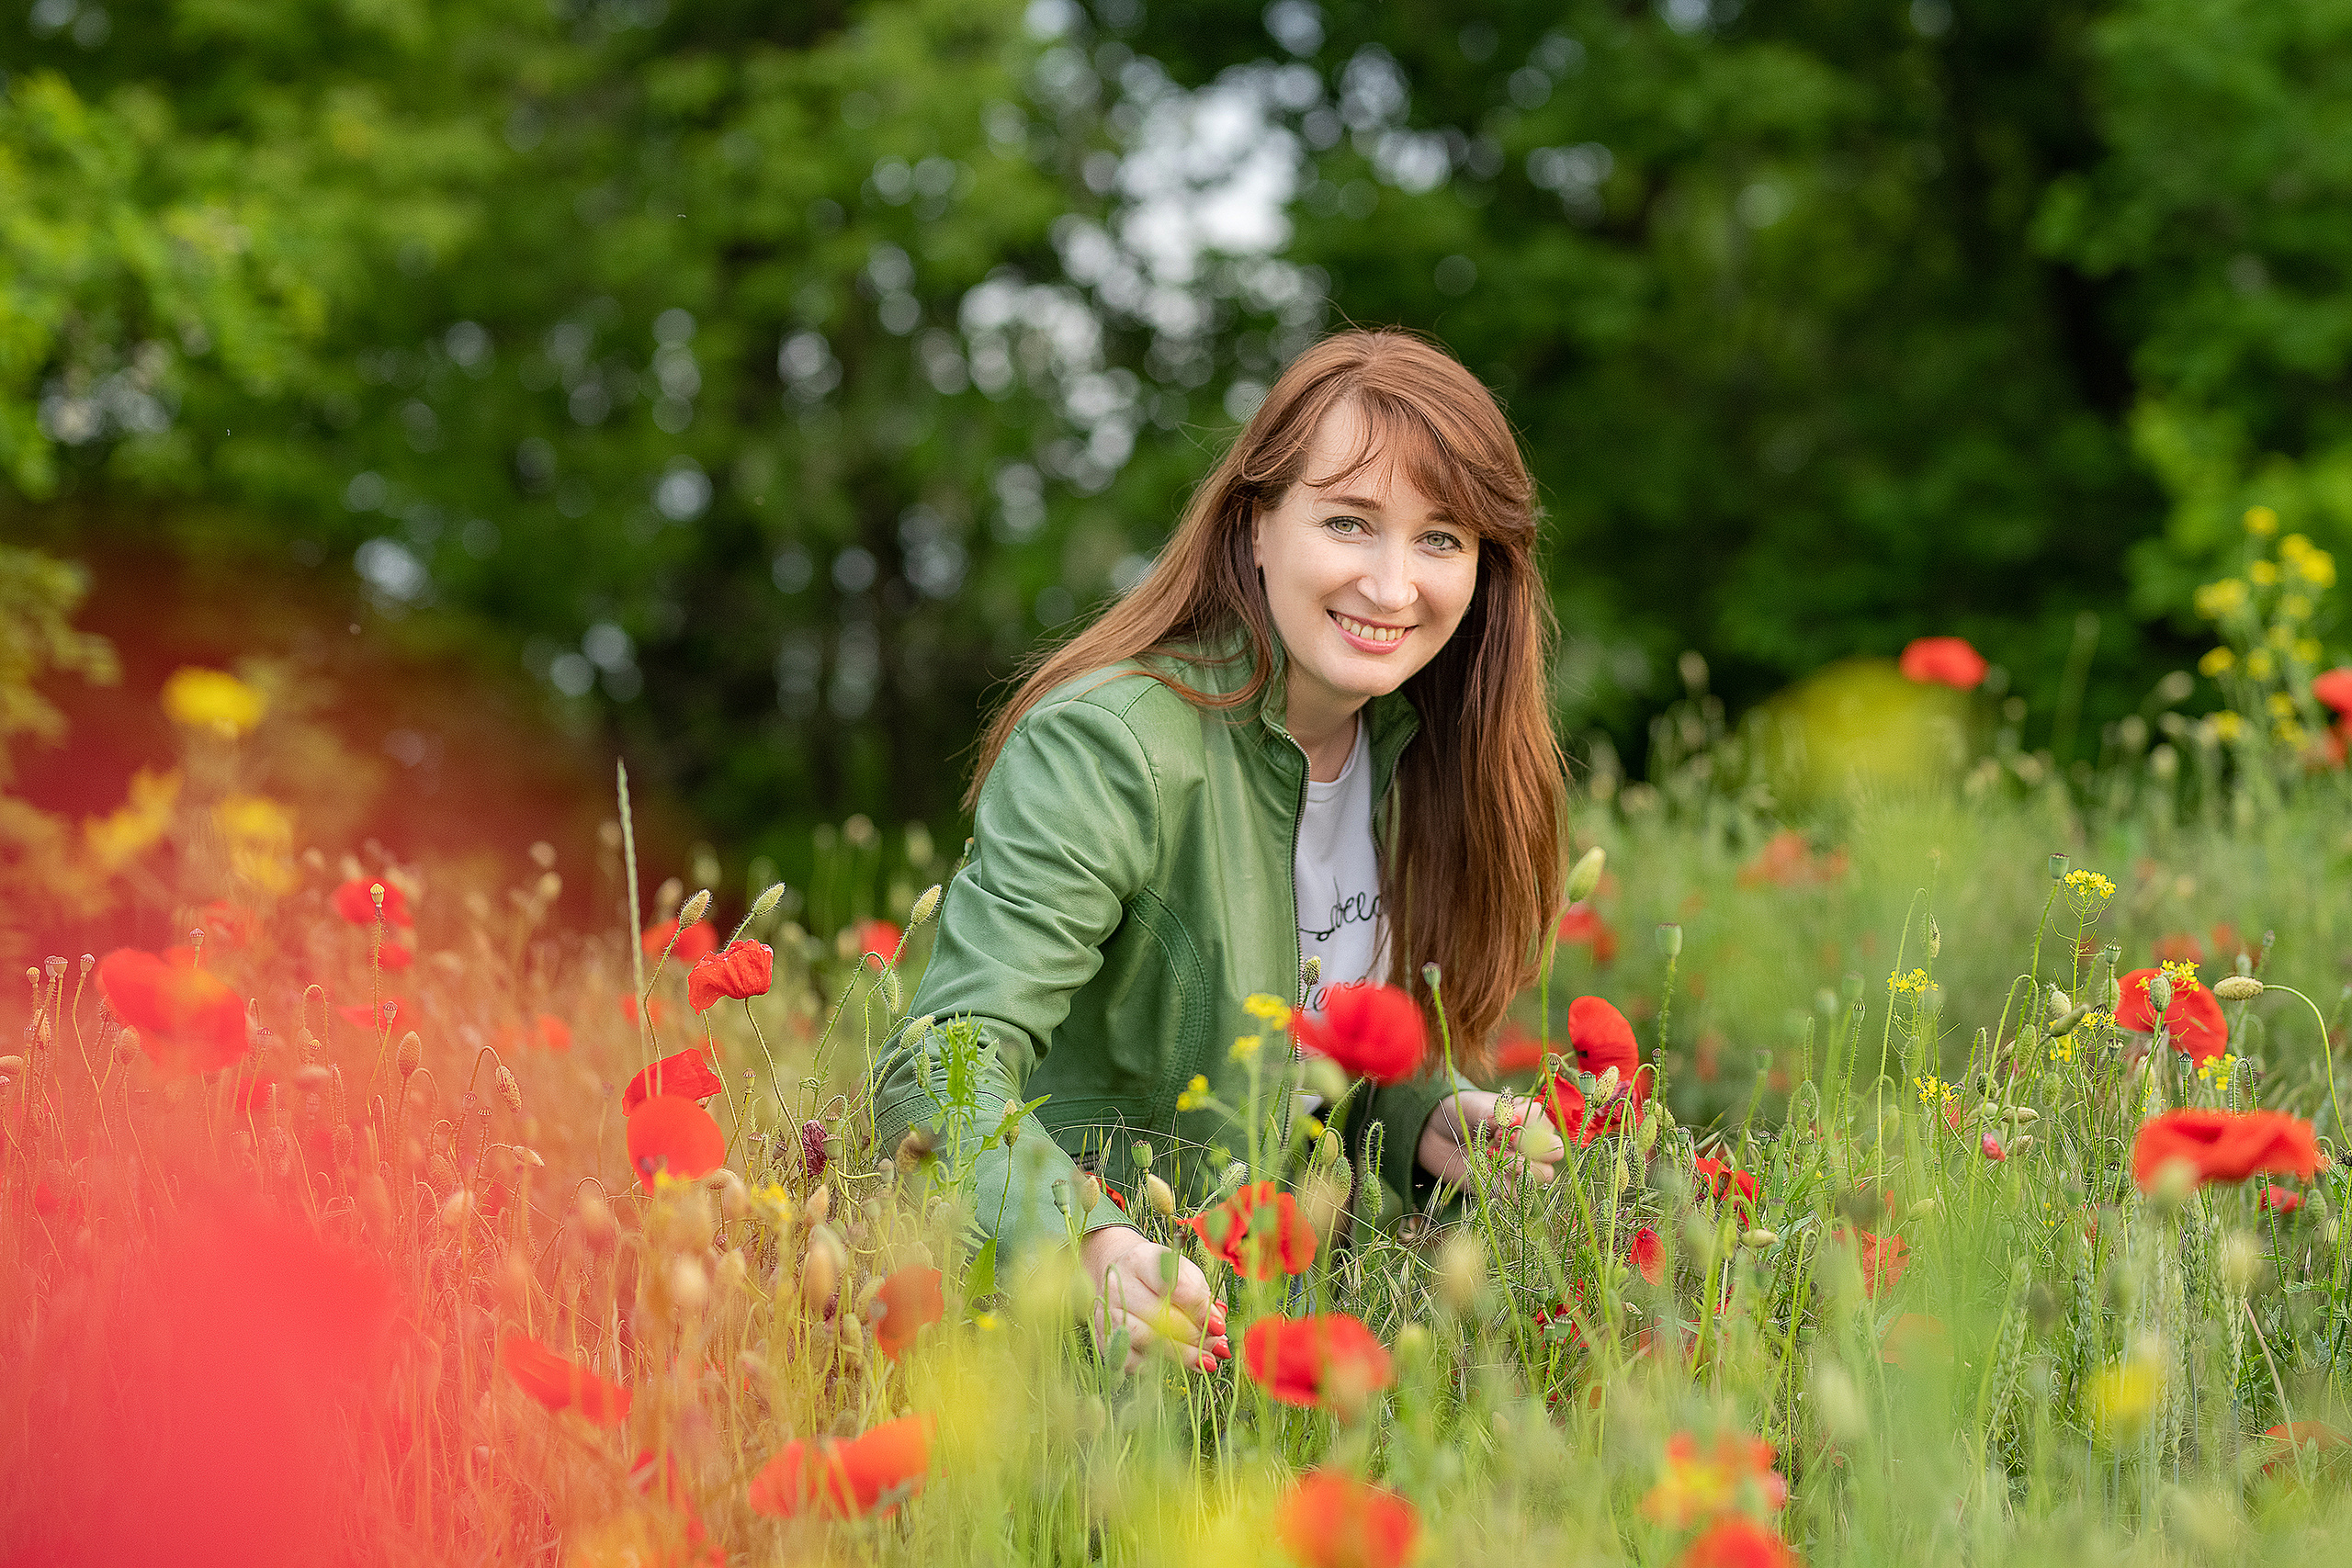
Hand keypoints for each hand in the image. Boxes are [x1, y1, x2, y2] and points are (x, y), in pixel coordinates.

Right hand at [1077, 1224, 1229, 1373]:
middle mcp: (1119, 1284)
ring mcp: (1107, 1310)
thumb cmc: (1158, 1274)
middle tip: (1215, 1348)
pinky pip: (1127, 1358)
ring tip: (1203, 1362)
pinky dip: (1152, 1364)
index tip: (1220, 1327)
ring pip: (1143, 1338)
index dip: (1200, 1309)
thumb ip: (1202, 1298)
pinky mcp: (1102, 1335)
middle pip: (1158, 1314)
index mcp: (1142, 1260)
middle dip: (1193, 1336)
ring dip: (1178, 1354)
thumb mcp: (1184, 1273)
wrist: (1117, 1272)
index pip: (1174, 1285)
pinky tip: (1169, 1360)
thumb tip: (1219, 1331)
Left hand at [1416, 1090, 1561, 1190]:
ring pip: (1544, 1175)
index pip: (1547, 1123)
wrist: (1434, 1133)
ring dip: (1520, 1167)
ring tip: (1491, 1156)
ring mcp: (1521, 1165)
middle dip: (1531, 1149)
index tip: (1503, 1126)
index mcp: (1529, 1117)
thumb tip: (1509, 1120)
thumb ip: (1493, 1112)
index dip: (1529, 1126)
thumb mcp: (1472, 1106)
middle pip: (1555, 1152)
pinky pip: (1521, 1194)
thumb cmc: (1459, 1112)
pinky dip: (1507, 1185)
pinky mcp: (1506, 1186)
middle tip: (1500, 1142)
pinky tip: (1487, 1172)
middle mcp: (1531, 1142)